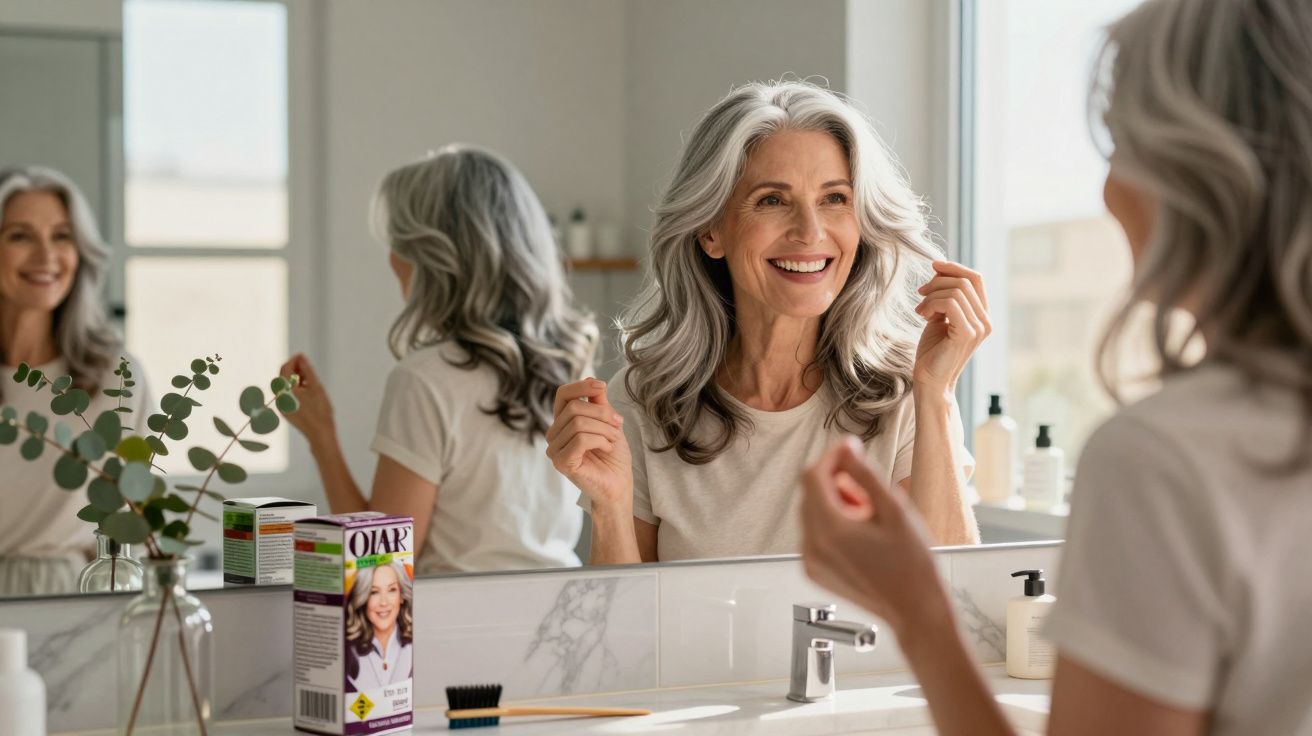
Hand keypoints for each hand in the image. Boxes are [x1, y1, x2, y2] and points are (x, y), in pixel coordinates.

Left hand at [278, 353, 336, 448]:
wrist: (320, 434)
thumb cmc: (320, 411)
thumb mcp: (316, 387)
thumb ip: (307, 370)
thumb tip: (301, 358)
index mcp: (285, 391)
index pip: (285, 369)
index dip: (293, 360)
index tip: (302, 356)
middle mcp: (280, 398)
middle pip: (283, 378)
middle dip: (294, 369)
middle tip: (306, 365)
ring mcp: (282, 407)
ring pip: (286, 388)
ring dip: (295, 379)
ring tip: (309, 377)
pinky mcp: (287, 413)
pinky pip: (288, 396)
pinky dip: (295, 389)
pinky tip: (306, 390)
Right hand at [546, 378, 633, 512]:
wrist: (619, 484)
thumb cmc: (613, 456)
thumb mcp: (609, 422)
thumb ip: (598, 402)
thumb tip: (591, 378)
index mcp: (563, 422)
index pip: (563, 394)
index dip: (581, 387)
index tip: (602, 387)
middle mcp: (554, 434)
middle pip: (574, 408)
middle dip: (602, 414)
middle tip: (618, 425)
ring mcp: (555, 449)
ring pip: (578, 423)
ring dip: (604, 429)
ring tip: (613, 440)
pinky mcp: (561, 462)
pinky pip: (580, 439)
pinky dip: (600, 441)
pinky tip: (607, 449)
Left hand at [800, 437, 948, 636]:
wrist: (916, 611)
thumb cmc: (913, 564)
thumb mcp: (895, 510)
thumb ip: (866, 474)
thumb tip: (847, 448)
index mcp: (830, 530)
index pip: (813, 476)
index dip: (831, 457)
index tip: (851, 449)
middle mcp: (812, 546)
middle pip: (810, 493)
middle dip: (836, 483)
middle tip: (870, 493)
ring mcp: (811, 562)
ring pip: (811, 513)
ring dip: (836, 504)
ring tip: (870, 517)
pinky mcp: (814, 572)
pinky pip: (814, 535)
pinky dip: (832, 525)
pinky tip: (861, 535)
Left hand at [913, 261, 990, 395]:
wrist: (930, 381)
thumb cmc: (933, 352)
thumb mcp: (940, 318)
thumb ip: (945, 298)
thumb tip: (940, 270)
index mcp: (982, 315)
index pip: (976, 278)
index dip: (954, 267)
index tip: (933, 266)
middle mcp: (985, 321)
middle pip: (965, 281)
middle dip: (938, 281)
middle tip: (920, 294)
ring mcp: (979, 328)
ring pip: (956, 291)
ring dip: (931, 295)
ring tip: (920, 310)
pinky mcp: (967, 334)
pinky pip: (950, 303)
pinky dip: (932, 304)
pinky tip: (923, 315)